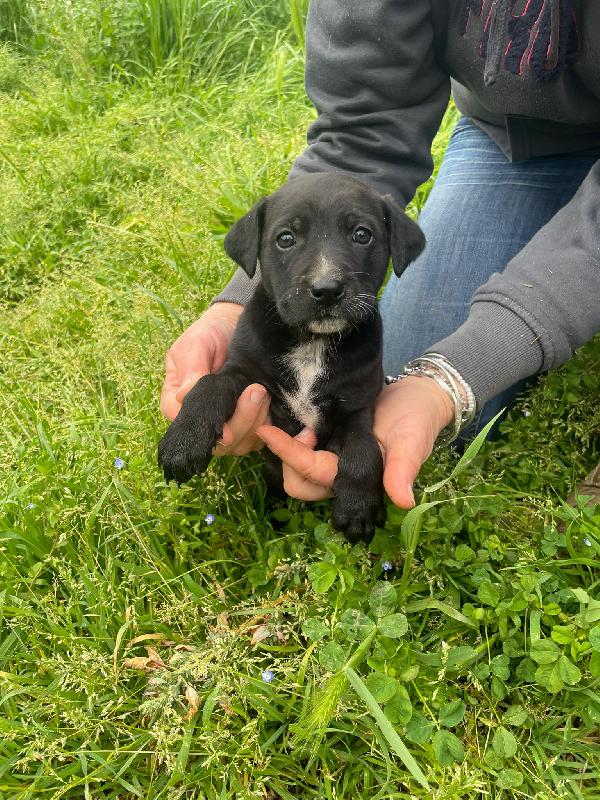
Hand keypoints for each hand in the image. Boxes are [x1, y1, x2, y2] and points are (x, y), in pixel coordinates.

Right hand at [160, 302, 270, 455]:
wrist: (238, 326)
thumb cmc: (211, 331)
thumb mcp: (197, 341)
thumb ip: (192, 366)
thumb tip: (182, 396)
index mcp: (177, 401)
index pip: (184, 424)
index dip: (204, 429)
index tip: (226, 429)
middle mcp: (200, 419)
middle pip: (216, 442)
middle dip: (240, 421)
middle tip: (256, 391)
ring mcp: (225, 424)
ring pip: (239, 443)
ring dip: (255, 422)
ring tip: (264, 392)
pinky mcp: (248, 424)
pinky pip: (257, 438)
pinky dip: (266, 426)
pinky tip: (271, 403)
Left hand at [256, 376, 454, 508]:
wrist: (419, 398)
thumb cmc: (417, 421)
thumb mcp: (412, 442)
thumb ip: (404, 469)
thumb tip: (403, 502)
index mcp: (356, 480)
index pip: (316, 474)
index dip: (290, 455)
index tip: (267, 432)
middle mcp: (340, 474)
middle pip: (298, 483)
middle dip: (287, 459)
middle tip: (304, 429)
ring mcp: (333, 459)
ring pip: (296, 468)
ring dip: (289, 447)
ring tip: (306, 423)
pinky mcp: (330, 441)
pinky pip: (302, 448)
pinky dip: (290, 438)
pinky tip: (290, 418)